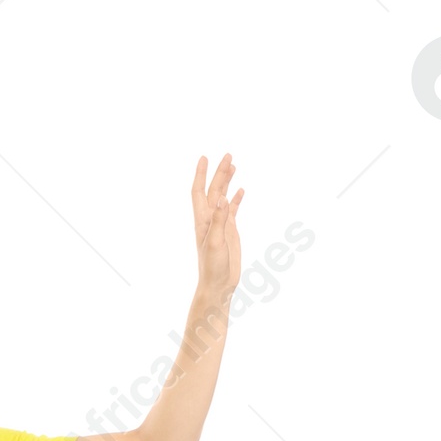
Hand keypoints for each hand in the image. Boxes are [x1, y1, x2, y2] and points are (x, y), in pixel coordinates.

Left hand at [191, 154, 242, 303]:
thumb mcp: (215, 243)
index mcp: (203, 221)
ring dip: (226, 181)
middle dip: (219, 172)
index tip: (204, 158)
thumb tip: (221, 198)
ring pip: (223, 197)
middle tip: (227, 155)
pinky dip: (236, 199)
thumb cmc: (213, 268)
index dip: (201, 175)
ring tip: (233, 165)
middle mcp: (210, 220)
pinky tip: (240, 190)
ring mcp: (220, 225)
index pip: (200, 193)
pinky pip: (233, 210)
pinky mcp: (229, 231)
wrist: (218, 285)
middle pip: (214, 190)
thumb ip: (218, 220)